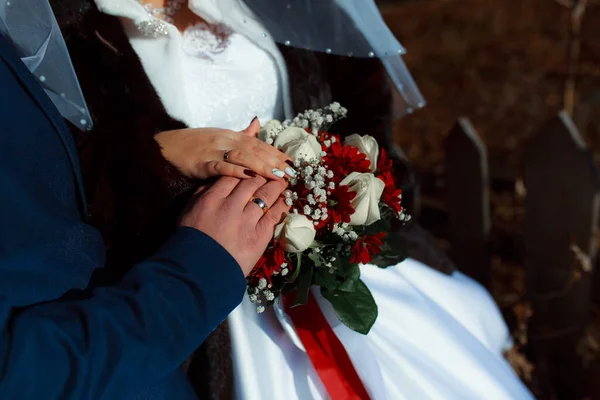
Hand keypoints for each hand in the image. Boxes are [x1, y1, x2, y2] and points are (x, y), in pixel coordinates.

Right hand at [155, 118, 295, 180]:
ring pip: (242, 157)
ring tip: (277, 176)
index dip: (276, 153)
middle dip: (275, 162)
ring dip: (262, 166)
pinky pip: (221, 166)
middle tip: (291, 173)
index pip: (259, 144)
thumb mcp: (220, 135)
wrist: (166, 146)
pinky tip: (249, 177)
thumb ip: (241, 133)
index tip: (293, 164)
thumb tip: (258, 122)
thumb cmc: (194, 143)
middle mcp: (225, 140)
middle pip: (255, 150)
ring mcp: (214, 151)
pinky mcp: (202, 163)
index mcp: (231, 135)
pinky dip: (236, 171)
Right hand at [180, 176, 290, 275]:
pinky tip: (286, 200)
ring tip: (282, 182)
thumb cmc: (190, 243)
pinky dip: (282, 205)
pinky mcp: (259, 235)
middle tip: (271, 173)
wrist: (199, 273)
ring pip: (265, 195)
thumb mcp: (187, 213)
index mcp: (211, 199)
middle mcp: (231, 205)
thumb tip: (214, 182)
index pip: (232, 176)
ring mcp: (247, 220)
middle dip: (262, 176)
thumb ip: (200, 195)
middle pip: (251, 182)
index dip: (244, 172)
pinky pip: (274, 215)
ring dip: (276, 186)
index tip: (251, 172)